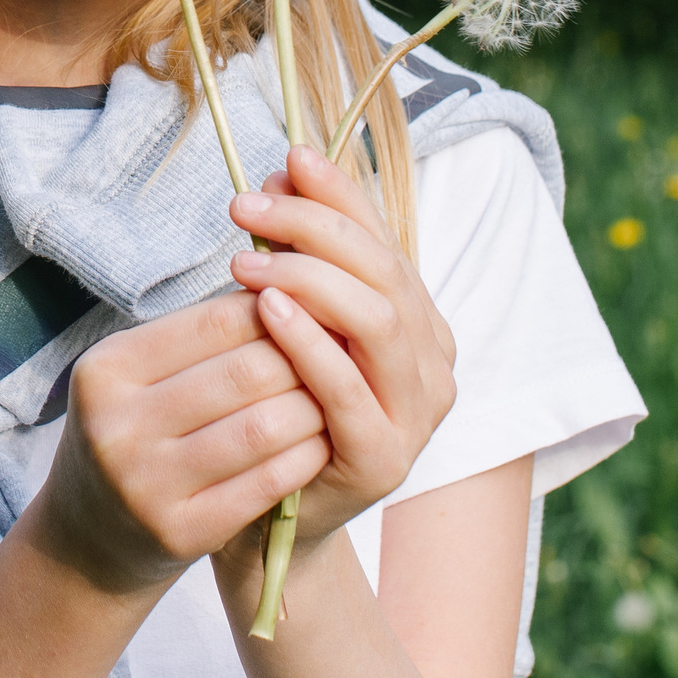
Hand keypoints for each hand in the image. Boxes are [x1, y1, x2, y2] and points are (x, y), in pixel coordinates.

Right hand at [35, 289, 332, 597]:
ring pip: (264, 428)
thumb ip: (200, 335)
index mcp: (106, 370)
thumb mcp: (139, 376)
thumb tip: (288, 286)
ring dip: (313, 409)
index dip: (277, 312)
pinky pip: (268, 483)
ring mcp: (146, 486)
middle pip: (246, 372)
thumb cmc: (132, 433)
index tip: (310, 313)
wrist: (88, 538)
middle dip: (303, 360)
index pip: (217, 320)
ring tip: (332, 398)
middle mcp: (118, 426)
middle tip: (337, 356)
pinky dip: (306, 457)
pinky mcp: (180, 533)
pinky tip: (319, 444)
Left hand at [224, 145, 456, 553]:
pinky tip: (266, 311)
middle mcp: (434, 362)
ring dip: (309, 278)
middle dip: (312, 227)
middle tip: (244, 207)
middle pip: (385, 271)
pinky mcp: (386, 457)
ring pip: (378, 320)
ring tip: (244, 261)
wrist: (268, 518)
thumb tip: (287, 167)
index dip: (340, 193)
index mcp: (420, 321)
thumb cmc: (278, 408)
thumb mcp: (290, 321)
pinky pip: (350, 388)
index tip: (287, 158)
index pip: (386, 239)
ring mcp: (418, 414)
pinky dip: (310, 342)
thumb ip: (300, 254)